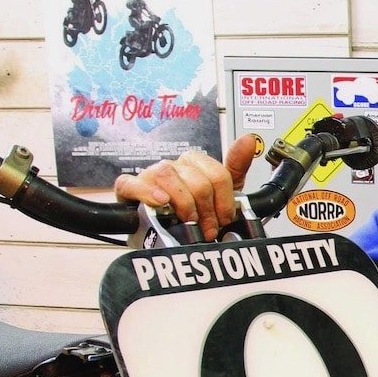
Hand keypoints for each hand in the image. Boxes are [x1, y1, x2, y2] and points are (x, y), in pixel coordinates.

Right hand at [112, 134, 258, 240]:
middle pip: (196, 179)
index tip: (224, 218)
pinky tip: (160, 200)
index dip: (224, 201)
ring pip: (167, 175)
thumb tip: (249, 141)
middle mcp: (173, 166)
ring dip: (183, 204)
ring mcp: (150, 176)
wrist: (164, 235)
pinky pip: (130, 183)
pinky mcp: (128, 189)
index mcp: (194, 164)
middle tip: (207, 229)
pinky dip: (146, 191)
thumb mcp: (221, 193)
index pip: (217, 174)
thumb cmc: (192, 212)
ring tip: (188, 221)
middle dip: (206, 210)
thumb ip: (236, 167)